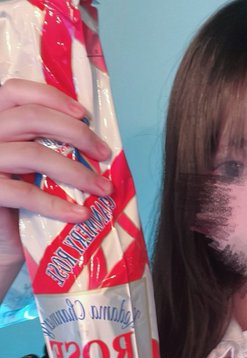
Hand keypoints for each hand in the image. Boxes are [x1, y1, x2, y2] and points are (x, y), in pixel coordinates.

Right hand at [0, 79, 112, 298]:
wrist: (3, 244)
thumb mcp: (33, 167)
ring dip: (76, 172)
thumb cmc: (22, 204)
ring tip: (103, 189)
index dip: (51, 96)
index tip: (85, 116)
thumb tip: (94, 138)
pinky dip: (58, 205)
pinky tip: (82, 214)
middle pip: (31, 117)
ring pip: (34, 154)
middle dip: (76, 133)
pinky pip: (26, 193)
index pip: (16, 91)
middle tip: (104, 154)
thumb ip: (48, 144)